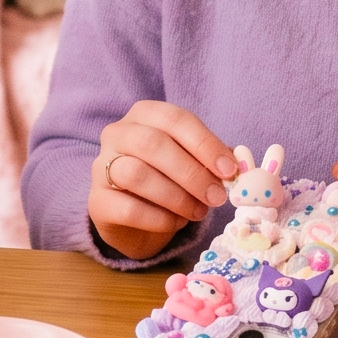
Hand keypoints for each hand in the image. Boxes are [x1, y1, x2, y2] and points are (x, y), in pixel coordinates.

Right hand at [86, 102, 236, 261]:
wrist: (135, 219)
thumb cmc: (168, 181)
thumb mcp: (193, 164)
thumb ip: (213, 161)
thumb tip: (240, 166)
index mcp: (144, 115)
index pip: (175, 119)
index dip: (204, 143)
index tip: (229, 170)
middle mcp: (117, 134)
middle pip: (153, 144)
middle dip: (191, 173)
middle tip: (217, 197)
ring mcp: (101, 167)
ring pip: (136, 174)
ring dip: (176, 197)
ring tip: (198, 212)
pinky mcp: (97, 201)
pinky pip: (128, 208)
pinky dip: (159, 218)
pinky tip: (175, 222)